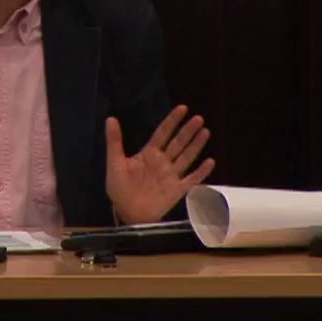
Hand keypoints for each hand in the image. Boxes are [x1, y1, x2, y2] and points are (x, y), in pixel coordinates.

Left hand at [105, 105, 214, 223]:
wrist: (126, 212)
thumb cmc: (119, 188)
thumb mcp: (114, 162)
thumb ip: (114, 141)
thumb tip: (110, 118)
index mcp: (149, 154)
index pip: (163, 133)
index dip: (172, 120)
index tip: (183, 108)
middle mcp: (163, 162)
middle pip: (178, 143)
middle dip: (188, 131)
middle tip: (199, 118)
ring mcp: (171, 175)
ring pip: (186, 157)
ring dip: (196, 145)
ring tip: (205, 132)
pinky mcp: (177, 190)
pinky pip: (192, 179)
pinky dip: (201, 172)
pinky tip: (210, 162)